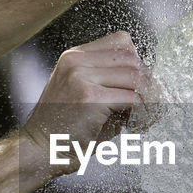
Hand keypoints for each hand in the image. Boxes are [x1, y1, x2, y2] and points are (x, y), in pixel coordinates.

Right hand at [19, 31, 151, 174]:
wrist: (39, 151)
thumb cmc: (65, 130)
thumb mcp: (86, 96)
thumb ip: (113, 84)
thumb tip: (152, 85)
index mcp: (74, 56)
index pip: (121, 41)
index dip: (138, 63)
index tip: (141, 86)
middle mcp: (76, 61)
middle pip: (132, 58)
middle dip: (147, 83)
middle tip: (149, 106)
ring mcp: (82, 77)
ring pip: (136, 77)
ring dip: (148, 99)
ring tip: (145, 117)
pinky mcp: (91, 97)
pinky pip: (133, 99)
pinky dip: (143, 112)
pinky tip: (139, 125)